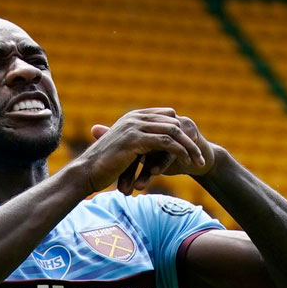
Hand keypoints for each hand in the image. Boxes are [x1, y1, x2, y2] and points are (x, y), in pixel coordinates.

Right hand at [88, 109, 214, 193]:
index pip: (166, 114)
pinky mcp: (135, 140)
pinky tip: (186, 162)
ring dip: (188, 146)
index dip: (181, 129)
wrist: (86, 173)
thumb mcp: (123, 150)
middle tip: (200, 154)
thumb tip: (150, 148)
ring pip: (172, 131)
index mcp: (132, 117)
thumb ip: (138, 144)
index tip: (192, 144)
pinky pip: (165, 142)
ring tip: (199, 161)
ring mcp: (134, 127)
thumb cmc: (103, 166)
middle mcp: (134, 118)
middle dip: (189, 138)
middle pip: (172, 120)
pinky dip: (179, 151)